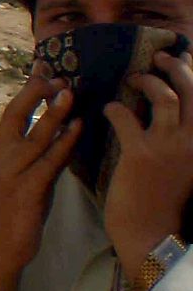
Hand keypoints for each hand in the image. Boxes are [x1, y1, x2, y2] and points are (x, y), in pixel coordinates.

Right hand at [0, 76, 77, 276]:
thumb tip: (53, 132)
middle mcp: (2, 158)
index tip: (42, 72)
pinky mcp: (28, 190)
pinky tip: (77, 129)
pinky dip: (64, 143)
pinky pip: (49, 161)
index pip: (11, 114)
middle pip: (16, 116)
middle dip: (36, 94)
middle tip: (56, 76)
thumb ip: (32, 155)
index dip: (27, 92)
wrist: (1, 247)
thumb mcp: (19, 177)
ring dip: (53, 113)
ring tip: (70, 93)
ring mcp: (13, 173)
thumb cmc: (15, 213)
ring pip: (35, 136)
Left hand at [105, 51, 192, 275]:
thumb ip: (181, 138)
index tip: (182, 58)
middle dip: (176, 67)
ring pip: (164, 96)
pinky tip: (107, 110)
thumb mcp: (183, 165)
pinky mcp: (141, 155)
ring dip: (146, 81)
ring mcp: (169, 147)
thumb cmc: (162, 199)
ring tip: (133, 78)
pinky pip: (126, 116)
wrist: (151, 233)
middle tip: (159, 56)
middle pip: (191, 90)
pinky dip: (114, 108)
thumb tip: (170, 110)